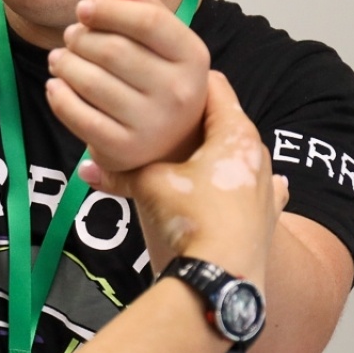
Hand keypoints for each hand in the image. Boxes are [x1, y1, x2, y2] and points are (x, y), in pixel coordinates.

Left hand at [45, 0, 209, 172]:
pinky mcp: (124, 149)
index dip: (109, 10)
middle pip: (112, 50)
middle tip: (70, 36)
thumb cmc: (161, 81)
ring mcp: (152, 124)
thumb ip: (145, 9)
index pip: (149, 21)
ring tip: (59, 59)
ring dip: (64, 64)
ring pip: (90, 81)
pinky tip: (56, 85)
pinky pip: (77, 115)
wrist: (169, 145)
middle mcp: (178, 92)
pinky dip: (58, 96)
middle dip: (80, 38)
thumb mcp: (165, 44)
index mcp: (193, 57)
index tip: (83, 8)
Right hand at [80, 72, 284, 285]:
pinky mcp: (268, 215)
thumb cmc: (192, 216)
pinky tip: (244, 186)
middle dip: (196, 118)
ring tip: (190, 152)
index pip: (214, 87)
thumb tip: (85, 168)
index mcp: (234, 134)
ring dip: (216, 150)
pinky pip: (256, 188)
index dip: (185, 80)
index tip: (160, 77)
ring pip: (239, 154)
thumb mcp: (149, 185)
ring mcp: (267, 185)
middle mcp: (257, 154)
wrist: (224, 275)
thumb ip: (120, 171)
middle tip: (164, 116)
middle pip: (226, 121)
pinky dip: (241, 183)